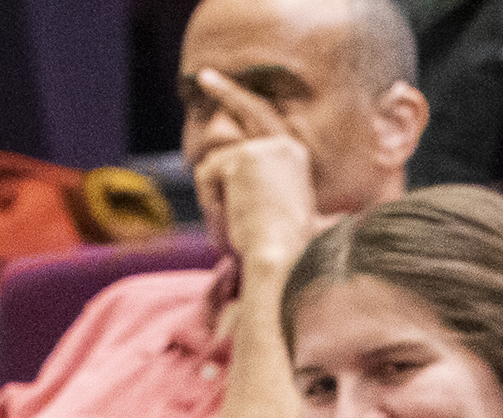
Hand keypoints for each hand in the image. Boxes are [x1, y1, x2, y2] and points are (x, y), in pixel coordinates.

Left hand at [189, 69, 321, 273]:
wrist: (282, 256)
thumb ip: (261, 182)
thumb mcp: (279, 206)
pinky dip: (208, 199)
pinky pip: (208, 174)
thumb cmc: (283, 247)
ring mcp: (263, 149)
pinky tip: (224, 219)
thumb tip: (227, 172)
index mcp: (297, 156)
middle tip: (205, 76)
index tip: (230, 88)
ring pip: (217, 161)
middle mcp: (284, 146)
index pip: (270, 119)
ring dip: (212, 194)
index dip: (248, 103)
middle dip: (226, 88)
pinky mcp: (242, 160)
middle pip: (250, 107)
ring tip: (227, 223)